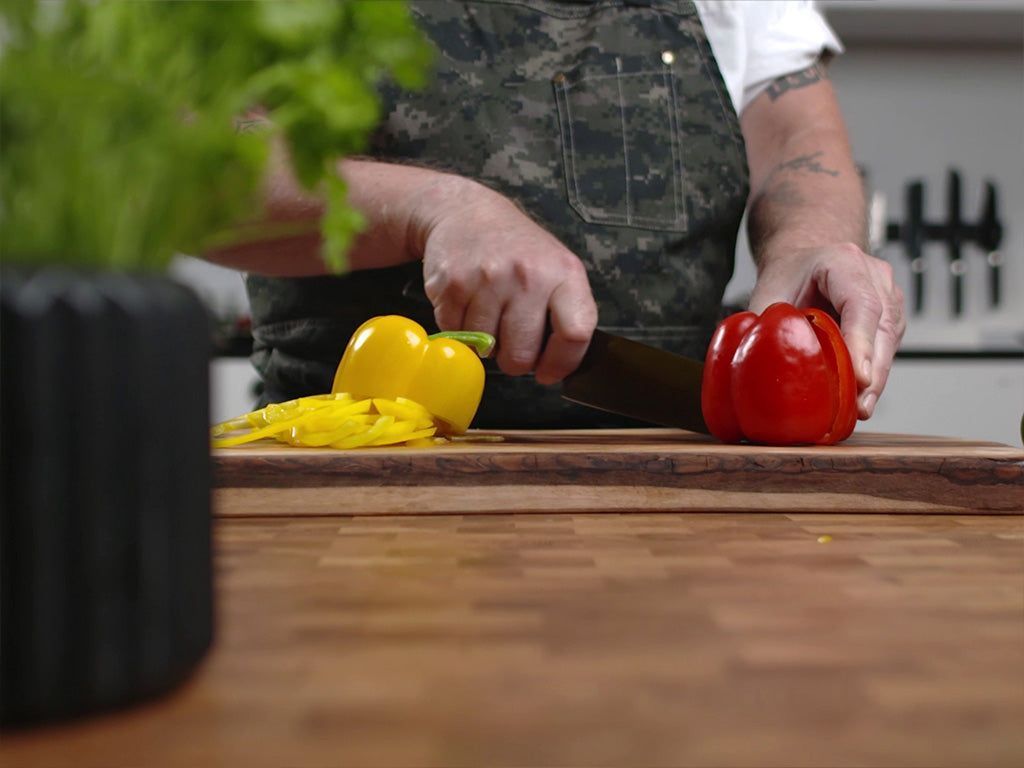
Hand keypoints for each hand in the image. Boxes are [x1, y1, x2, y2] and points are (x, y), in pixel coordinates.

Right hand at [415, 178, 596, 383]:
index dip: (561, 363)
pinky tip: (467, 304)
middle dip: (514, 360)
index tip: (548, 371)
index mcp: (564, 274)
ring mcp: (488, 280)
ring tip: (488, 314)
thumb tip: (557, 366)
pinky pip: (456, 333)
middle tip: (510, 342)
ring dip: (485, 342)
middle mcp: (528, 276)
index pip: (574, 334)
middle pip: (522, 355)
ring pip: (486, 349)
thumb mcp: (556, 269)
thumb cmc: (518, 251)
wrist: (467, 213)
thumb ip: (565, 313)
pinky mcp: (452, 285)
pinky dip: (459, 329)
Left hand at [748, 242, 905, 418]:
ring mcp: (888, 295)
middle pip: (883, 327)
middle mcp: (874, 276)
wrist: (806, 260)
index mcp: (844, 262)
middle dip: (873, 371)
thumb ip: (764, 324)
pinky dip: (875, 372)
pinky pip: (887, 347)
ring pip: (890, 340)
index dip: (861, 342)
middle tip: (860, 406)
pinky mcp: (890, 317)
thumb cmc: (790, 274)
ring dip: (877, 377)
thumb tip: (753, 365)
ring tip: (861, 408)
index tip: (860, 377)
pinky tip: (861, 397)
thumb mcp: (770, 291)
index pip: (861, 303)